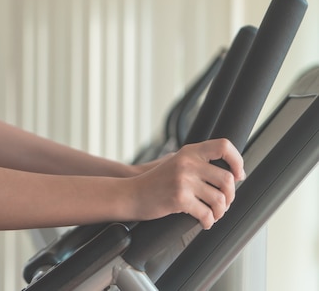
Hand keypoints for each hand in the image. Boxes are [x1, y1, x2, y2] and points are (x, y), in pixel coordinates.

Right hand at [127, 138, 244, 229]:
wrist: (131, 194)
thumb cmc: (155, 182)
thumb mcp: (175, 163)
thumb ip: (197, 162)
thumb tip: (230, 172)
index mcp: (189, 152)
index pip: (223, 146)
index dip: (237, 160)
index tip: (238, 175)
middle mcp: (187, 163)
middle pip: (227, 179)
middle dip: (230, 196)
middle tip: (223, 204)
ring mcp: (183, 181)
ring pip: (220, 200)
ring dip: (220, 212)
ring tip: (213, 214)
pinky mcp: (179, 199)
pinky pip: (206, 214)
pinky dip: (208, 222)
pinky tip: (204, 222)